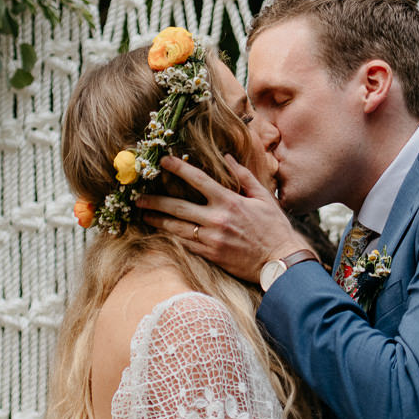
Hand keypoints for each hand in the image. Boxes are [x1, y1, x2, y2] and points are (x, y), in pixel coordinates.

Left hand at [137, 155, 303, 282]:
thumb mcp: (263, 198)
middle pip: (178, 206)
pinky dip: (172, 236)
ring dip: (157, 220)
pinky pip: (186, 244)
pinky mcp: (211, 255)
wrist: (280, 261)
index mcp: (229, 201)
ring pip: (177, 228)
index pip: (198, 180)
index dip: (179, 168)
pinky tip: (161, 231)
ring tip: (143, 214)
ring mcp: (211, 239)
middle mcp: (217, 219)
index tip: (163, 161)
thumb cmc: (274, 228)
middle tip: (137, 197)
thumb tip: (227, 157)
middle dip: (155, 200)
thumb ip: (243, 176)